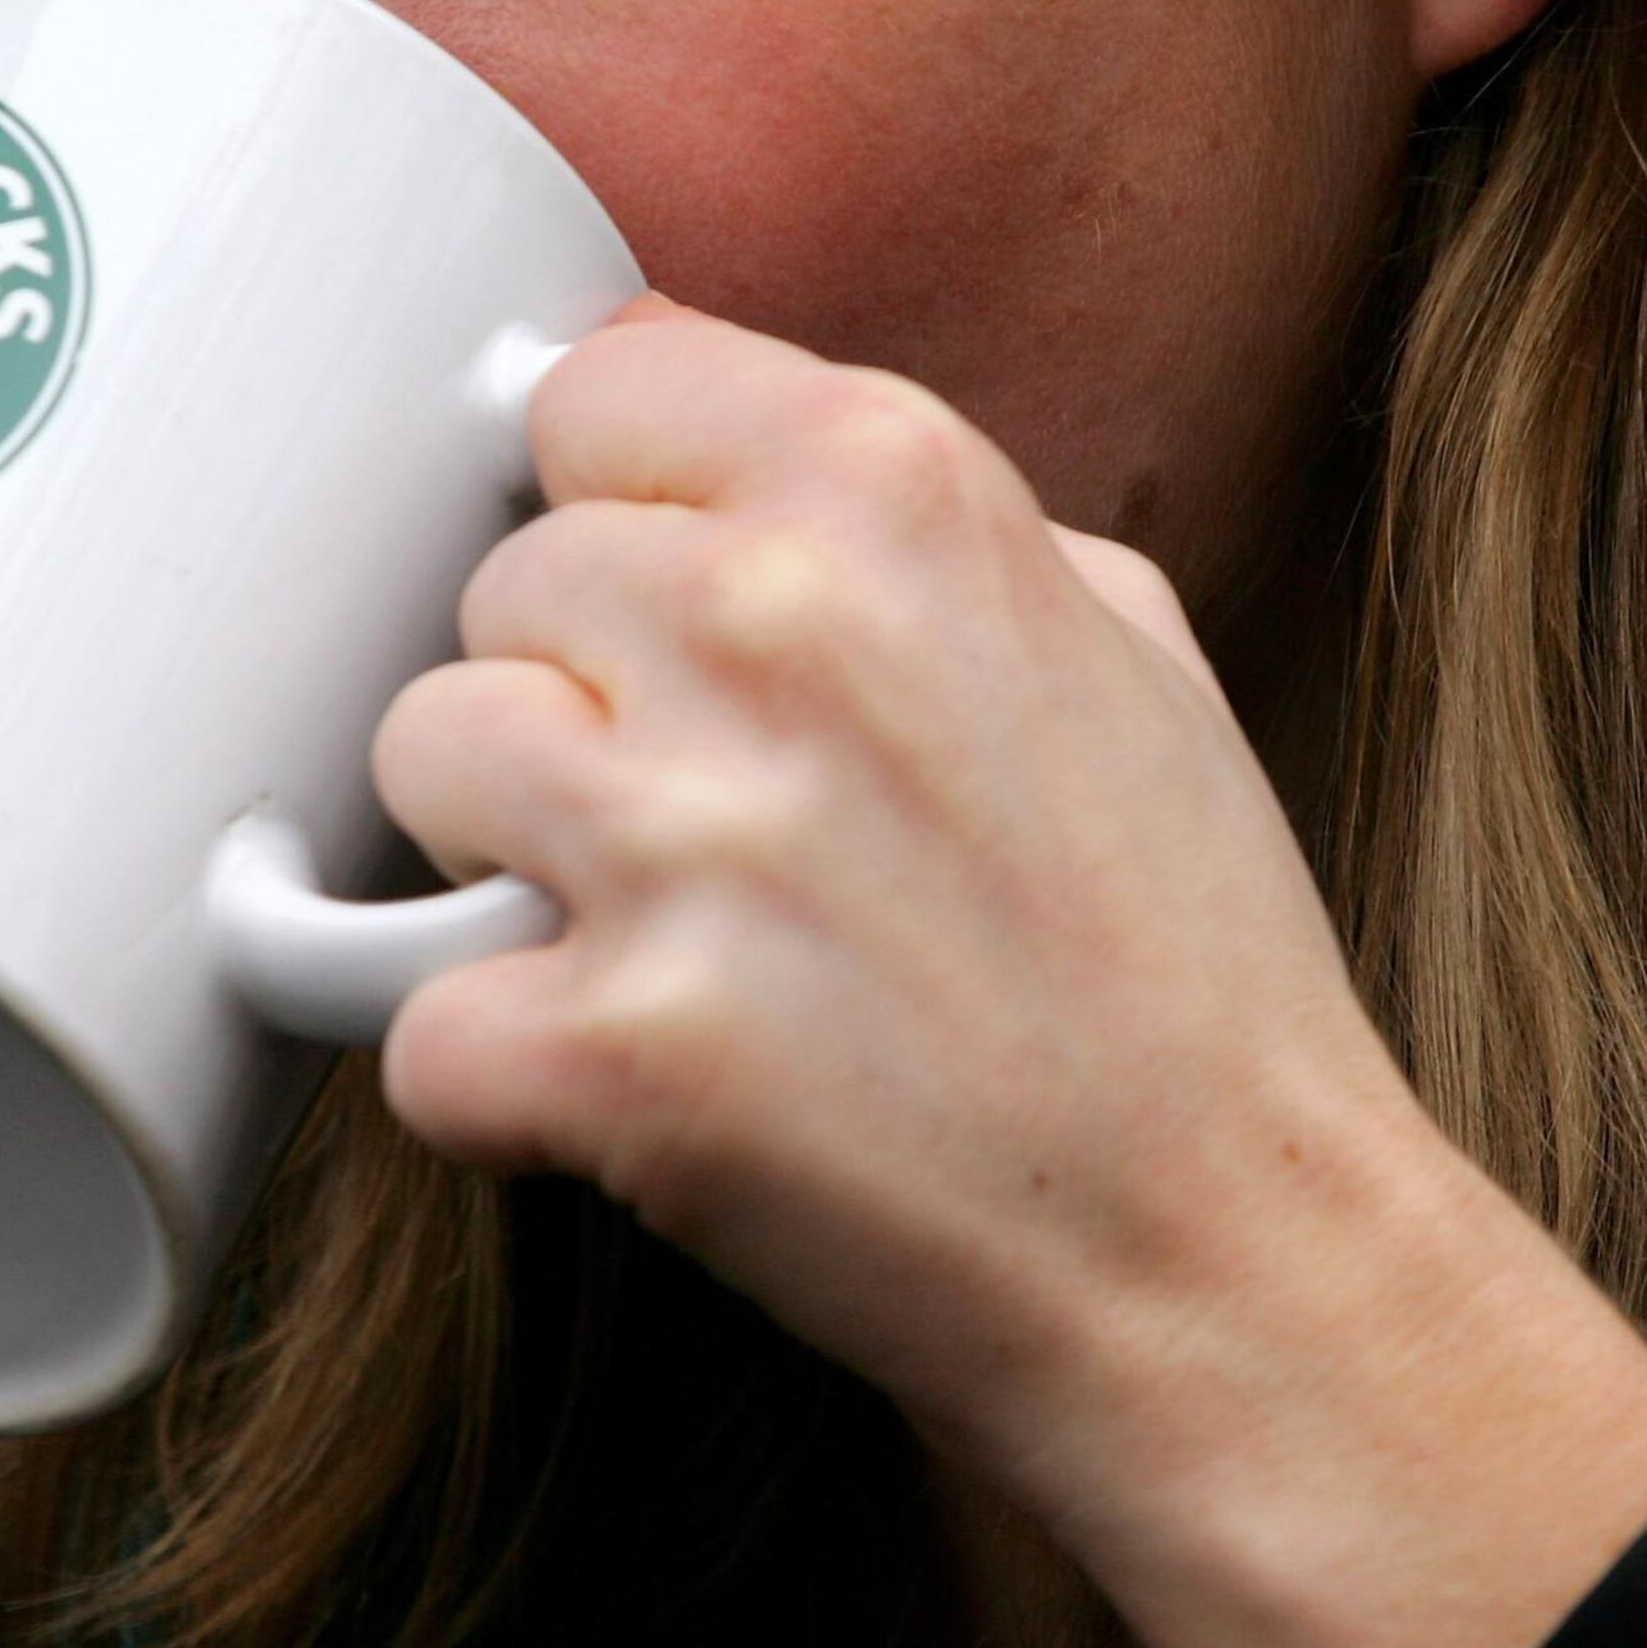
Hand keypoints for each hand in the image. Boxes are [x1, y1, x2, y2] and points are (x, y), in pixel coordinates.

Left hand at [373, 295, 1646, 1647]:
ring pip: (419, 755)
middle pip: (499, 585)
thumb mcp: (1119, 638)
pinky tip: (634, 1099)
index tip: (665, 619)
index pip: (589, 388)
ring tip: (667, 949)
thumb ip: (911, 517)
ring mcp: (685, 836)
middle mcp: (775, 623)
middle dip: (579, 707)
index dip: (617, 517)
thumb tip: (711, 450)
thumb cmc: (1185, 968)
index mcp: (896, 488)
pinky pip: (408, 1014)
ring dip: (506, 863)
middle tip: (716, 837)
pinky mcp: (614, 1049)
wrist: (1238, 1259)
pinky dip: (499, 1078)